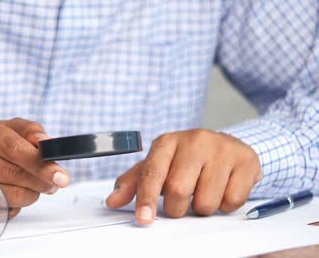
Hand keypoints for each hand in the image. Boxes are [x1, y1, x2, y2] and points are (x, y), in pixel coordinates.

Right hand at [0, 114, 69, 218]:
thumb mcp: (9, 130)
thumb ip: (29, 132)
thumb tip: (45, 142)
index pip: (12, 146)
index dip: (39, 163)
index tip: (60, 175)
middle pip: (9, 171)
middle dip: (38, 181)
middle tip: (54, 185)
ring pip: (4, 194)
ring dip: (26, 196)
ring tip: (31, 189)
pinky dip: (10, 206)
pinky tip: (8, 197)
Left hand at [106, 129, 261, 224]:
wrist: (227, 145)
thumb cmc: (186, 159)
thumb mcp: (158, 166)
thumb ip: (133, 183)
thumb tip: (113, 200)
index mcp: (168, 142)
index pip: (152, 173)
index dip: (146, 199)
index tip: (144, 219)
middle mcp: (195, 140)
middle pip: (178, 190)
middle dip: (176, 208)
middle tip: (180, 204)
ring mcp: (222, 148)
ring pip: (206, 200)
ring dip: (201, 208)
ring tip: (202, 193)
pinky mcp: (246, 160)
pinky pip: (232, 201)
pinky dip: (224, 205)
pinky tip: (221, 190)